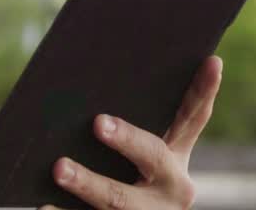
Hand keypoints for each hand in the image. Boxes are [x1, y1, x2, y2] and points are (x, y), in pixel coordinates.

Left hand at [39, 55, 222, 209]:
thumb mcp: (139, 160)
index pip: (193, 118)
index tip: (212, 60)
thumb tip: (87, 84)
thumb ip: (128, 130)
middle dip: (126, 139)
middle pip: (151, 156)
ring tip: (59, 168)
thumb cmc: (126, 181)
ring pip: (118, 198)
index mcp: (176, 158)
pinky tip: (44, 206)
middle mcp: (171, 187)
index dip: (205, 89)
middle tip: (98, 122)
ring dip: (88, 182)